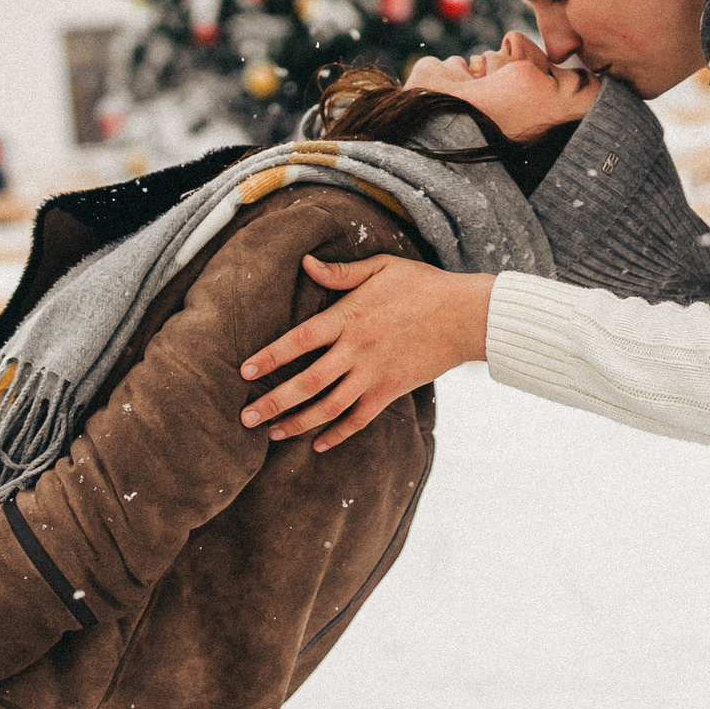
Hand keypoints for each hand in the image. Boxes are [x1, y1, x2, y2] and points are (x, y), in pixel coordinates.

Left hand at [239, 254, 492, 448]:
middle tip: (245, 418)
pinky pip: (358, 419)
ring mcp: (373, 375)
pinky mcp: (390, 391)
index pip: (299, 341)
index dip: (270, 356)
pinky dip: (336, 434)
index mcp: (349, 318)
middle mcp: (356, 351)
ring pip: (328, 408)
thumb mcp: (381, 268)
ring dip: (297, 423)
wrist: (465, 316)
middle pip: (306, 383)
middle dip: (273, 403)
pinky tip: (317, 445)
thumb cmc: (422, 286)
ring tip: (271, 433)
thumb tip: (305, 263)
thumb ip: (341, 273)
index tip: (244, 370)